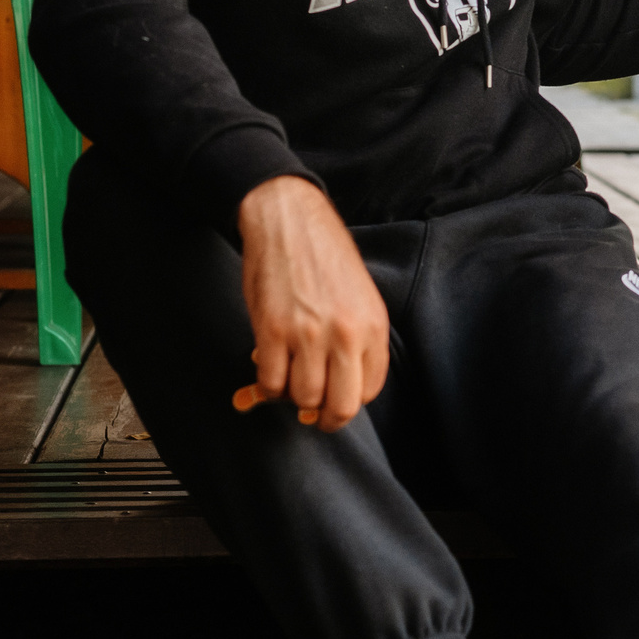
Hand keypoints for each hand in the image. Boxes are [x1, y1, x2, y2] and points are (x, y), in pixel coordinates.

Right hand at [233, 175, 391, 431]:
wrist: (290, 220)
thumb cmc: (324, 259)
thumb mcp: (360, 298)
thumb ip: (358, 341)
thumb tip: (340, 386)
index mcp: (372, 327)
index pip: (369, 391)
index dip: (348, 402)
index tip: (334, 399)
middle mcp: (345, 334)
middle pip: (340, 406)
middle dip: (324, 418)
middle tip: (311, 415)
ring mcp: (308, 333)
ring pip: (302, 398)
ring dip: (291, 397)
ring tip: (287, 378)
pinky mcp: (272, 329)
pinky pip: (270, 382)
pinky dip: (266, 386)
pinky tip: (267, 367)